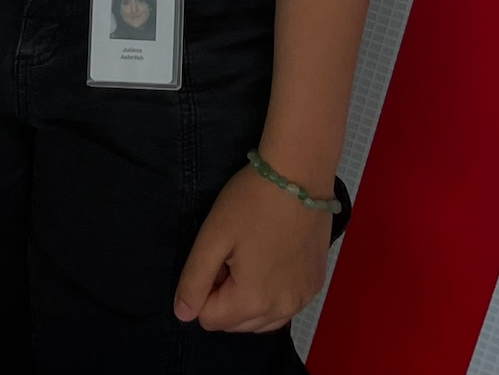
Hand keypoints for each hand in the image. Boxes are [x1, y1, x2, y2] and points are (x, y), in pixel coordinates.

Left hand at [173, 163, 331, 332]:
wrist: (299, 174)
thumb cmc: (251, 201)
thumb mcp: (213, 235)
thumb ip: (194, 279)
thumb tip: (183, 314)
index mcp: (253, 301)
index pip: (209, 319)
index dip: (205, 288)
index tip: (217, 256)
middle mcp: (281, 311)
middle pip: (236, 324)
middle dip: (226, 296)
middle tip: (233, 253)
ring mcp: (302, 300)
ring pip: (260, 321)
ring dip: (248, 299)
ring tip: (253, 254)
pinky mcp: (315, 286)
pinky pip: (284, 307)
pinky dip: (272, 294)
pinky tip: (274, 260)